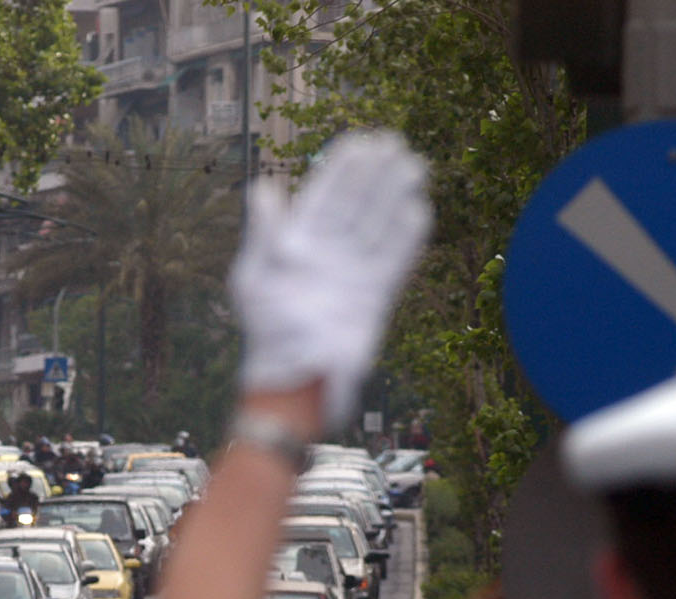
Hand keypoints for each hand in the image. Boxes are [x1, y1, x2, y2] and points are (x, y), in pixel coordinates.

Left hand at [229, 130, 432, 430]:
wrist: (294, 382)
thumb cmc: (266, 333)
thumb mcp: (255, 278)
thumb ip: (264, 232)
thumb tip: (263, 186)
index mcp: (295, 246)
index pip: (323, 197)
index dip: (341, 169)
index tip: (360, 140)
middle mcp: (327, 256)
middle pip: (356, 206)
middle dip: (375, 175)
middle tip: (396, 143)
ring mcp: (353, 275)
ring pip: (379, 226)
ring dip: (396, 196)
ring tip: (415, 165)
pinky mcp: (375, 298)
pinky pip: (395, 260)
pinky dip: (407, 236)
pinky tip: (420, 209)